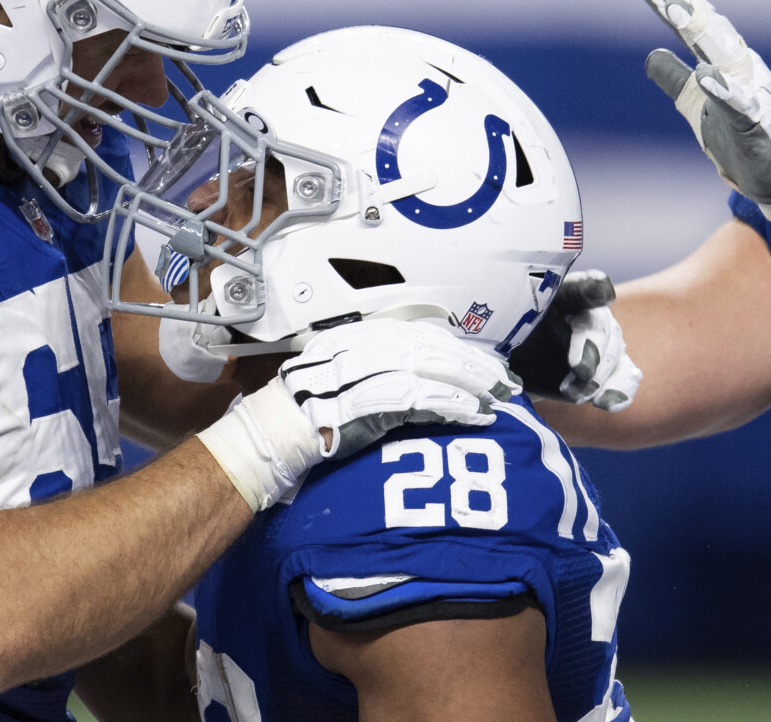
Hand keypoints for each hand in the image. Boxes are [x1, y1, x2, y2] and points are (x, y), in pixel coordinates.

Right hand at [196, 318, 516, 511]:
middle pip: (427, 348)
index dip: (450, 346)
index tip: (478, 357)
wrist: (267, 436)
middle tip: (502, 377)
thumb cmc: (294, 415)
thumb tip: (403, 375)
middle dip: (469, 363)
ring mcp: (361, 374)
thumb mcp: (330, 377)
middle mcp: (357, 349)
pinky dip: (450, 406)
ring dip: (469, 384)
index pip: (412, 334)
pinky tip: (474, 414)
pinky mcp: (367, 404)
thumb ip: (362, 368)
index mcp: (350, 338)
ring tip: (497, 396)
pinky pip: (418, 401)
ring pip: (429, 370)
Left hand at [508, 271, 639, 411]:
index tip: (603, 290)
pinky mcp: (609, 367)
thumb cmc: (503, 339)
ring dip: (598, 377)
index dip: (593, 287)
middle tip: (580, 371)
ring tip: (574, 392)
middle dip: (593, 350)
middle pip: (600, 326)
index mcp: (558, 294)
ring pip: (614, 352)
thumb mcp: (498, 329)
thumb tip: (509, 335)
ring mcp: (601, 340)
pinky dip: (619, 390)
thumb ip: (507, 328)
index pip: (580, 285)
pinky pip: (624, 376)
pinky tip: (607, 402)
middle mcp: (585, 312)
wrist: (510, 366)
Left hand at [634, 0, 770, 204]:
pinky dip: (722, 88)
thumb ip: (674, 77)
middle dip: (686, 6)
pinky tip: (705, 75)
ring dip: (701, 32)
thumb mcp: (695, 103)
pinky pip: (738, 103)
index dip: (668, 3)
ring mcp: (750, 93)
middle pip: (707, 32)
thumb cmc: (737, 135)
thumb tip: (652, 53)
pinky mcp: (755, 123)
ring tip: (675, 10)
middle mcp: (739, 70)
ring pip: (724, 57)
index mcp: (724, 63)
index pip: (691, 27)